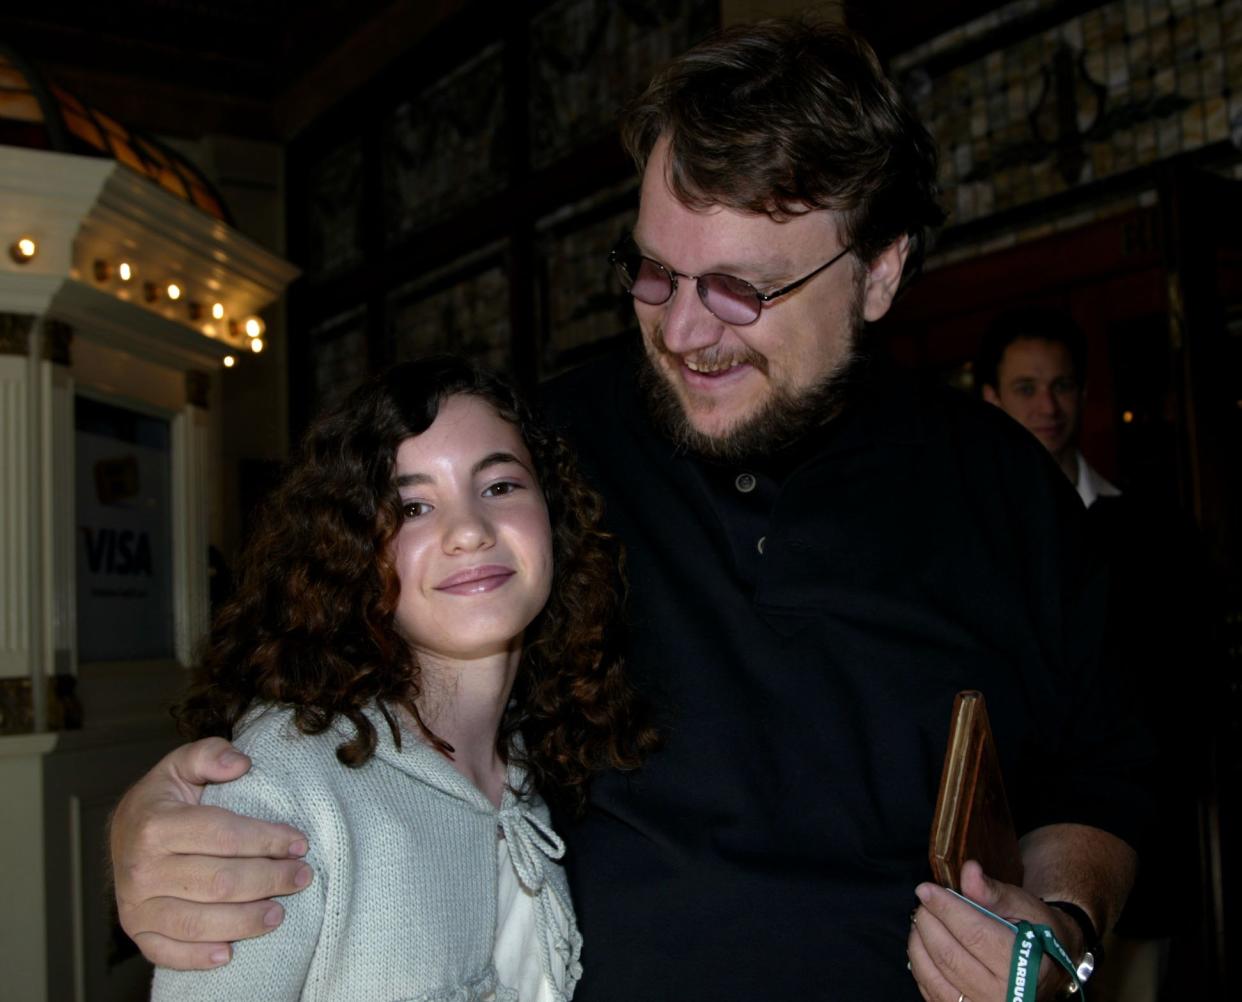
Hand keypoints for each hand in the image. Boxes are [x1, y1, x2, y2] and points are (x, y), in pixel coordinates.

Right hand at [110, 737, 311, 969]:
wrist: (124, 833)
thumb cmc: (163, 800)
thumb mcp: (181, 765)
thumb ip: (209, 754)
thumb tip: (240, 763)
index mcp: (154, 824)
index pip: (224, 835)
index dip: (267, 839)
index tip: (299, 842)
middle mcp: (141, 868)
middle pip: (219, 882)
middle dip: (269, 879)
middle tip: (301, 876)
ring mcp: (136, 905)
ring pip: (199, 921)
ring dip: (246, 921)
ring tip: (280, 912)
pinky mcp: (136, 931)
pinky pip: (167, 952)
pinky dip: (199, 956)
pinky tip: (230, 952)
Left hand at [907, 861, 1079, 1001]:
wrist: (1049, 968)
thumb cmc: (1037, 932)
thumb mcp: (1025, 907)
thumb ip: (994, 892)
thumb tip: (968, 871)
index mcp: (1023, 966)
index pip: (974, 934)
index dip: (945, 908)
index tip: (925, 889)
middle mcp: (1002, 995)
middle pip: (949, 955)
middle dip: (928, 922)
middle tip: (924, 901)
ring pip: (935, 974)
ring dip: (919, 942)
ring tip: (921, 920)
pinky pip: (931, 990)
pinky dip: (920, 964)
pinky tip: (922, 944)